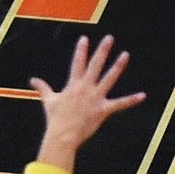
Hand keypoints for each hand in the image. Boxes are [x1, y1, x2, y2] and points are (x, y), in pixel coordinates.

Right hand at [33, 35, 145, 170]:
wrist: (62, 135)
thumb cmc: (55, 119)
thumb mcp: (48, 101)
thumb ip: (42, 88)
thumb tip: (32, 80)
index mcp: (73, 85)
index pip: (78, 63)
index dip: (81, 50)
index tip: (85, 39)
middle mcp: (85, 88)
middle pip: (95, 65)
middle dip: (102, 50)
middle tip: (109, 38)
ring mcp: (95, 98)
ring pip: (109, 78)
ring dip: (118, 66)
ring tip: (125, 55)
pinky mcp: (103, 110)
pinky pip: (120, 104)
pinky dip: (131, 100)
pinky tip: (142, 96)